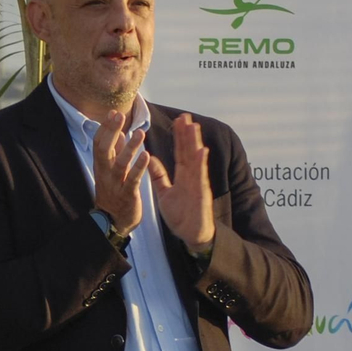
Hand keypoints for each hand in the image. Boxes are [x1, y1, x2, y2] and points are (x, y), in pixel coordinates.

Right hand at [90, 111, 147, 234]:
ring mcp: (115, 184)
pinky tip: (146, 156)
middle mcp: (105, 173)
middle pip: (104, 150)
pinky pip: (132, 180)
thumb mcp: (111, 171)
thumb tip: (117, 133)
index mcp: (101, 166)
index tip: (113, 112)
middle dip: (111, 132)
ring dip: (129, 148)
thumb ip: (115, 152)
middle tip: (119, 116)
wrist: (113, 221)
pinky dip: (139, 167)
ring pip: (119, 164)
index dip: (105, 128)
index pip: (99, 143)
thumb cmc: (114, 193)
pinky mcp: (127, 194)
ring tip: (140, 133)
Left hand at [148, 113, 214, 250]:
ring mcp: (198, 183)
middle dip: (187, 134)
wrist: (191, 234)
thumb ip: (159, 176)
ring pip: (196, 159)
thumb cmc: (180, 215)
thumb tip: (150, 159)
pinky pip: (200, 176)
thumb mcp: (165, 193)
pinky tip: (202, 150)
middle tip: (185, 116)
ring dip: (195, 143)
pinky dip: (201, 163)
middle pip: (189, 151)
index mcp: (183, 176)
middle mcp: (192, 176)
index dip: (179, 137)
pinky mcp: (201, 193)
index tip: (177, 121)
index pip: (180, 152)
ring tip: (193, 126)